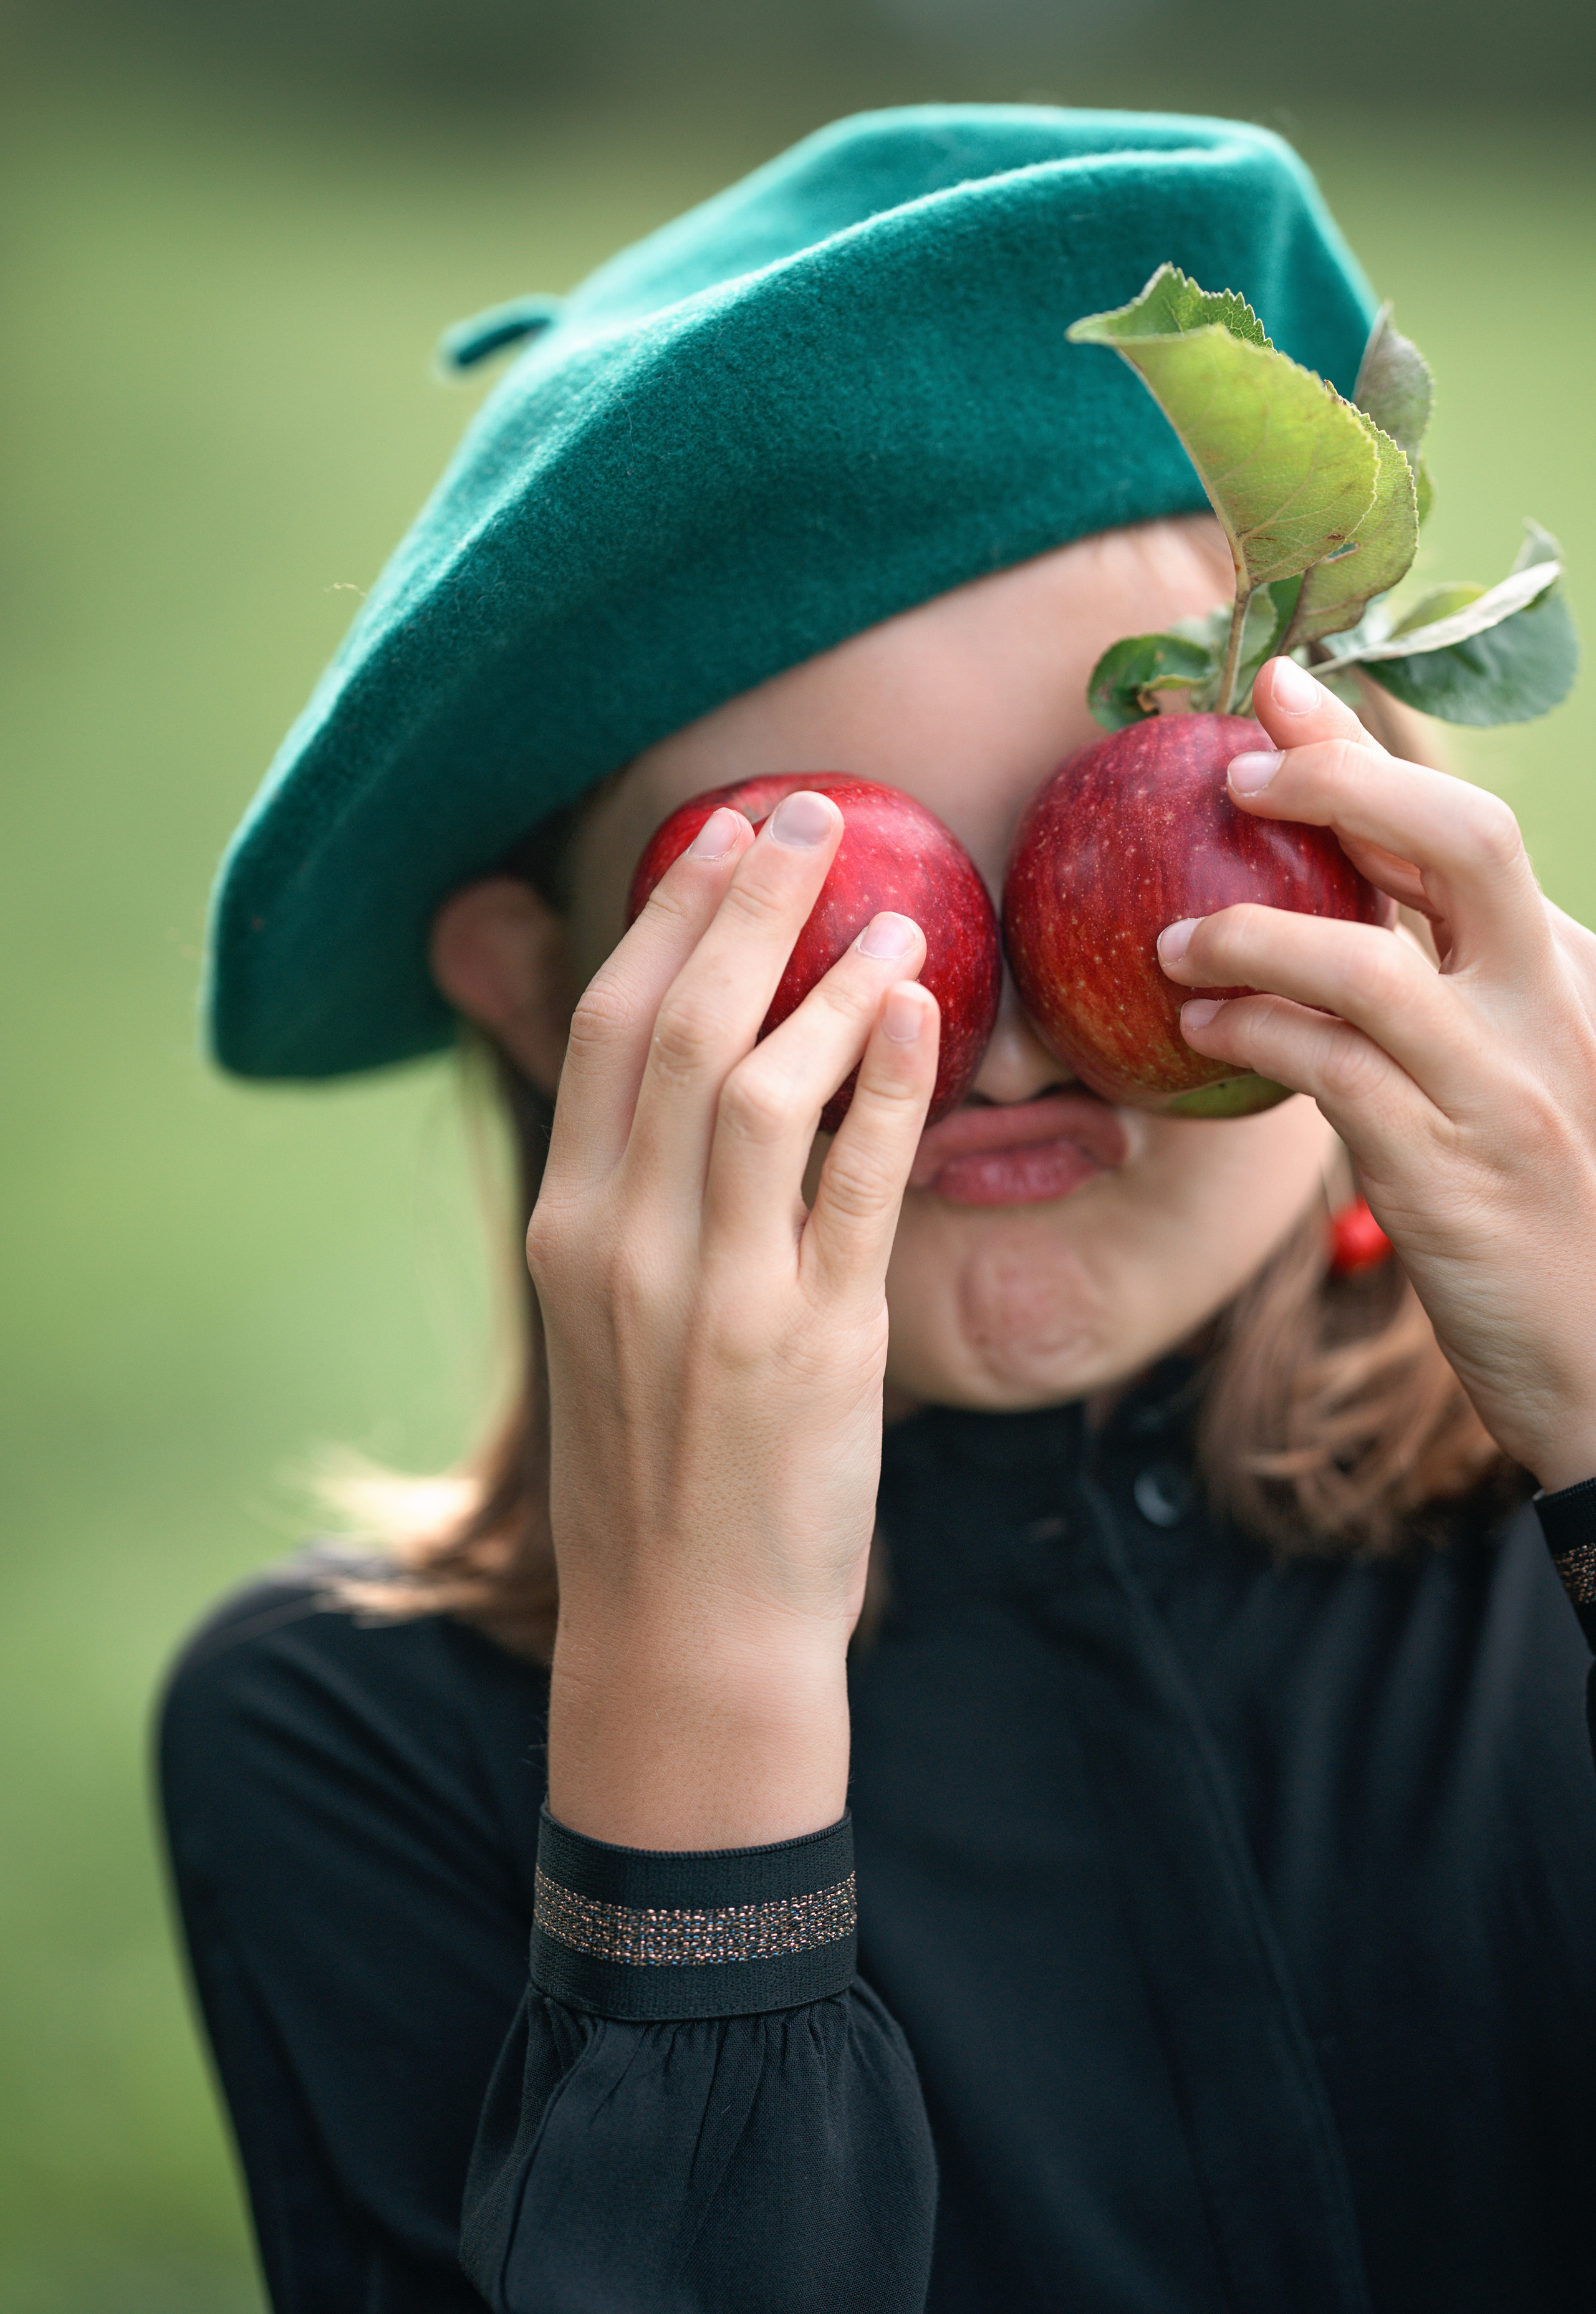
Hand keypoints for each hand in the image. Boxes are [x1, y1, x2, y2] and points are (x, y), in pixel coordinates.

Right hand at [528, 791, 938, 1846]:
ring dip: (829, 981)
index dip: (668, 916)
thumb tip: (682, 1073)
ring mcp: (714, 1293)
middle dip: (745, 905)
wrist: (684, 1627)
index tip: (722, 836)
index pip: (607, 1029)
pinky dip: (887, 1085)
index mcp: (568, 1229)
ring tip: (893, 913)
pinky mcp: (813, 1343)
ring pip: (759, 1087)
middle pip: (680, 1027)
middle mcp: (624, 1245)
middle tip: (810, 814)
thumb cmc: (656, 1462)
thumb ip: (632, 1192)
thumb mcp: (605, 1316)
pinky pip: (853, 1184)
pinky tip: (922, 1016)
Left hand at [1158, 655, 1595, 1492]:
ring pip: (1374, 962)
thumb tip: (1324, 926)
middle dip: (1339, 783)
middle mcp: (1553, 1007)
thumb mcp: (1512, 1078)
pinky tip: (1201, 1029)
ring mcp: (1508, 1087)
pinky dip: (1257, 1034)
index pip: (1463, 834)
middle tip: (1230, 771)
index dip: (1365, 756)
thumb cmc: (1545, 1215)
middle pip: (1460, 842)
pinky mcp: (1453, 1170)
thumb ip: (1440, 996)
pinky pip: (1334, 1073)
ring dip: (1256, 931)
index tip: (1281, 695)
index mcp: (1565, 970)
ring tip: (1172, 938)